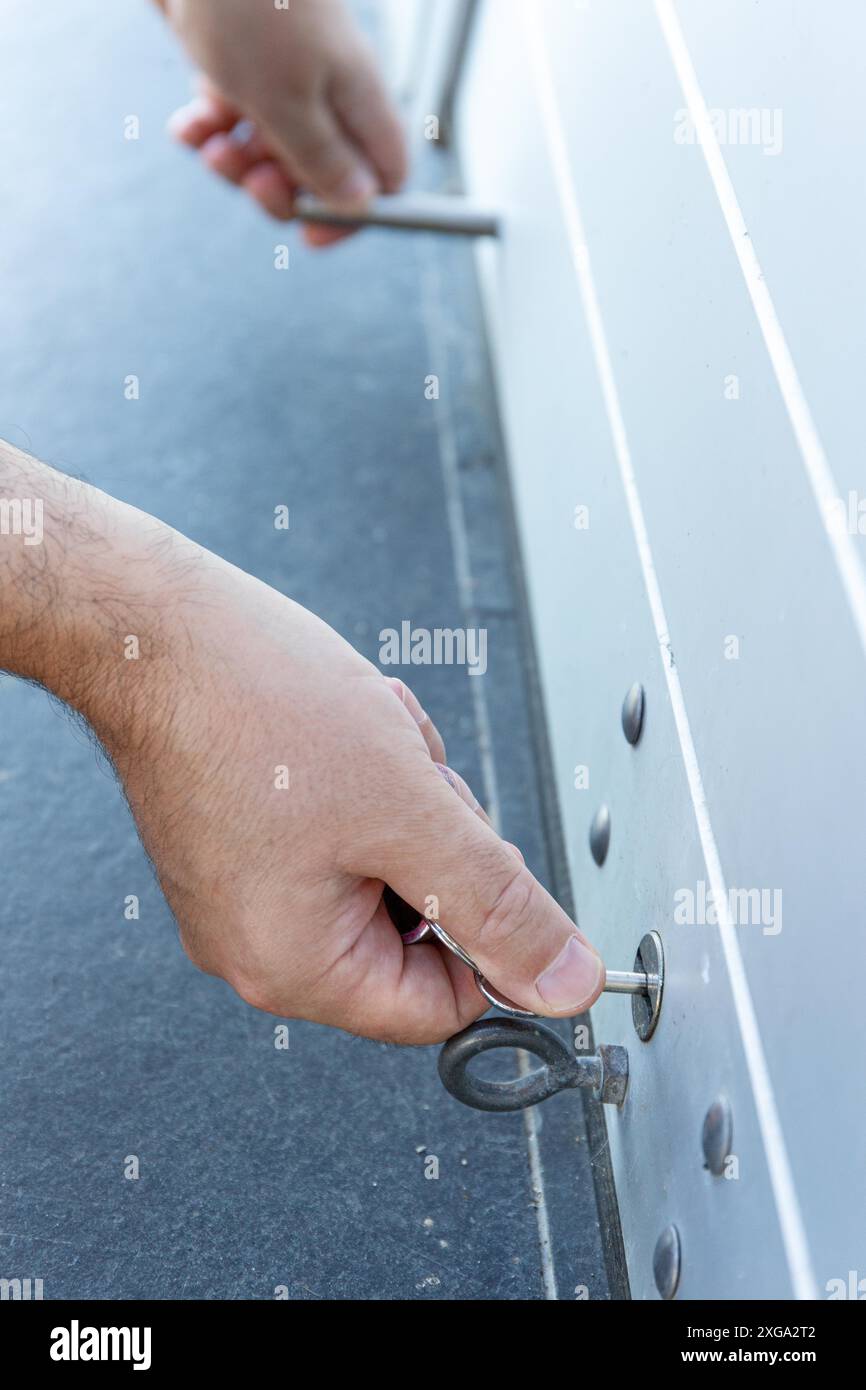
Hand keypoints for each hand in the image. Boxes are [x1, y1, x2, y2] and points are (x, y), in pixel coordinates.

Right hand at [1, 444, 604, 1043]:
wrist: (155, 630)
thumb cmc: (255, 709)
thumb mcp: (412, 813)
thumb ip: (500, 907)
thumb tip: (564, 984)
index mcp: (295, 969)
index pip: (442, 1004)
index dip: (487, 932)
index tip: (489, 861)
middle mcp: (259, 947)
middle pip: (416, 927)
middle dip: (435, 841)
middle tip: (407, 779)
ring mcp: (245, 894)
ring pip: (386, 867)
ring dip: (403, 799)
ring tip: (367, 741)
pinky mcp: (242, 844)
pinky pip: (343, 833)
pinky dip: (363, 782)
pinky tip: (341, 734)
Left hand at [158, 0, 407, 241]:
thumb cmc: (248, 2)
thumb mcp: (287, 101)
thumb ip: (323, 160)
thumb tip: (361, 205)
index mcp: (357, 99)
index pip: (383, 176)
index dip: (354, 213)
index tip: (311, 232)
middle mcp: (327, 90)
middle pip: (320, 173)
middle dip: (280, 189)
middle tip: (249, 179)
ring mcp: (283, 74)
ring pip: (270, 149)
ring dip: (237, 164)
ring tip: (210, 147)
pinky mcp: (240, 61)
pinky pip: (233, 118)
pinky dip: (210, 130)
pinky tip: (190, 123)